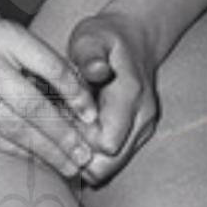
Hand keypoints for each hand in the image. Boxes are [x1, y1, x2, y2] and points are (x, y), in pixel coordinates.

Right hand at [0, 18, 94, 177]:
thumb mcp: (14, 40)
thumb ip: (45, 65)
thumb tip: (84, 107)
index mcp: (6, 35)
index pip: (51, 68)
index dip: (76, 95)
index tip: (93, 118)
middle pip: (32, 105)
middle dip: (63, 134)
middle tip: (86, 154)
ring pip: (14, 128)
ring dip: (46, 151)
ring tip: (70, 165)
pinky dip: (20, 152)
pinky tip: (40, 161)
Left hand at [64, 10, 160, 184]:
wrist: (134, 38)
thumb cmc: (105, 38)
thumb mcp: (92, 37)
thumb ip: (91, 54)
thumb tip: (95, 70)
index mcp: (131, 96)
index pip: (105, 145)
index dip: (77, 138)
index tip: (62, 117)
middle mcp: (142, 118)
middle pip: (107, 164)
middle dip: (77, 153)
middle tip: (62, 125)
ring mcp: (143, 130)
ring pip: (108, 168)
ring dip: (84, 156)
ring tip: (70, 126)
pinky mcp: (138, 137)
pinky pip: (111, 162)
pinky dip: (91, 154)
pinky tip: (79, 131)